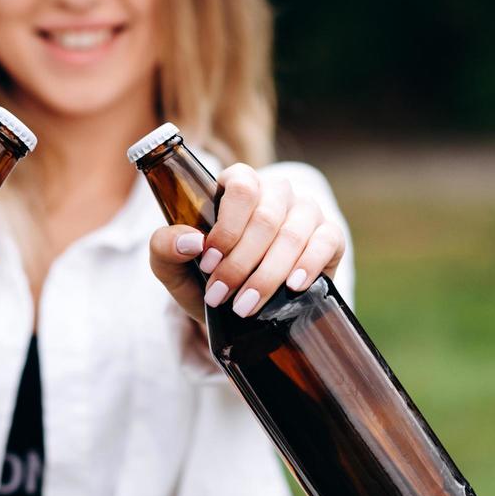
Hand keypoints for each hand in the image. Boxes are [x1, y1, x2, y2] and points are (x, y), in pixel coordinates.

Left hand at [149, 163, 345, 320]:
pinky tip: (292, 286)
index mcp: (238, 185)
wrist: (235, 310)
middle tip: (220, 296)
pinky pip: (326, 242)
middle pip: (265, 218)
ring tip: (246, 305)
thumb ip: (165, 248)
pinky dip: (308, 265)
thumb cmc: (204, 278)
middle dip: (240, 263)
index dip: (226, 227)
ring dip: (267, 274)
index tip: (207, 263)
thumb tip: (190, 242)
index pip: (241, 188)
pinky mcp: (330, 235)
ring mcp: (305, 211)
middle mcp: (275, 192)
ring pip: (292, 234)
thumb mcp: (172, 267)